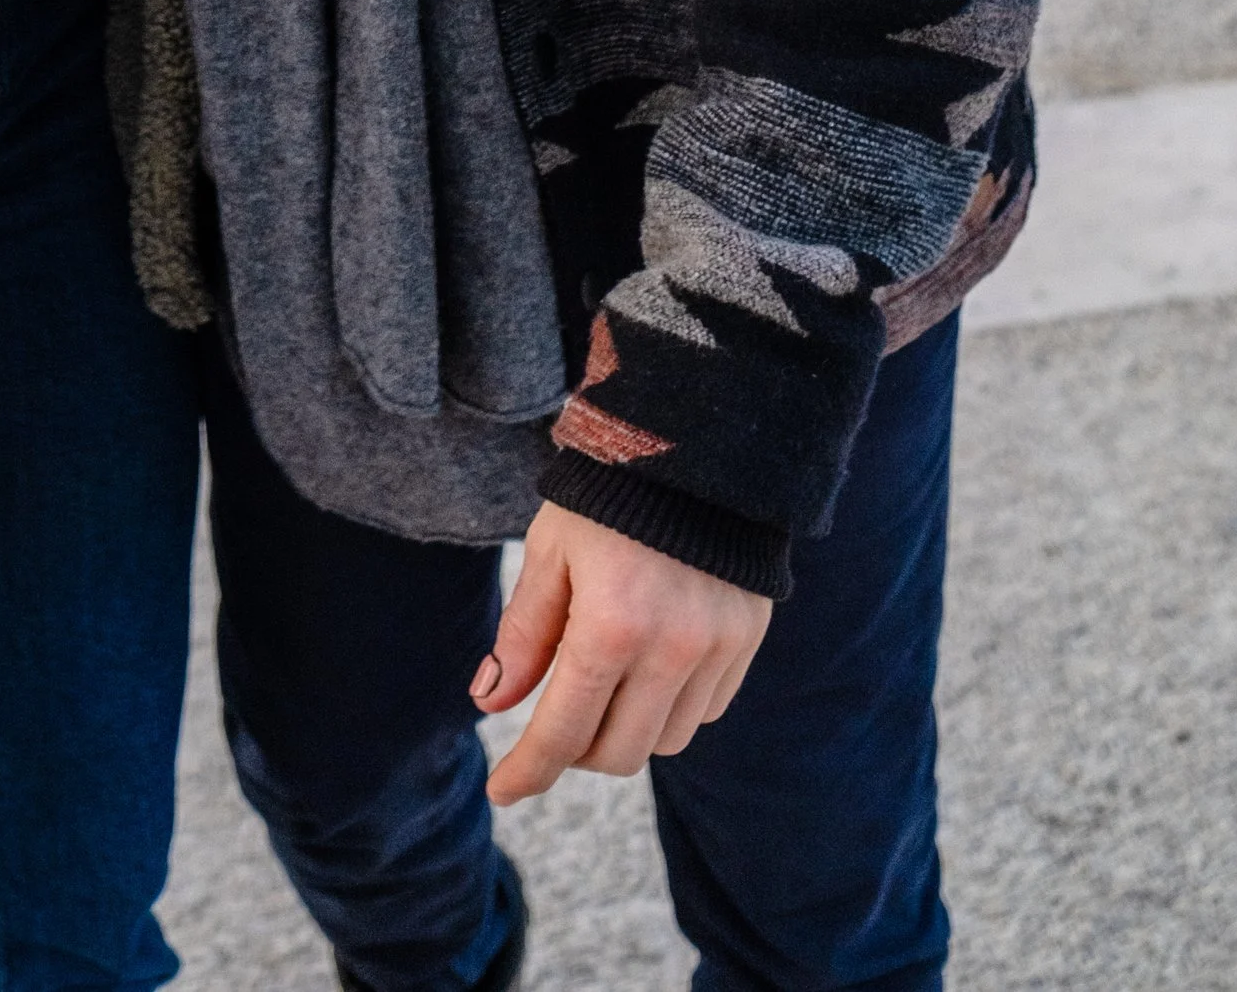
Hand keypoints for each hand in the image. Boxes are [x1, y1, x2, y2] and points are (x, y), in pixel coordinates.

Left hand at [473, 503, 769, 803]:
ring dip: (625, 730)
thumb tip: (490, 703)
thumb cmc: (606, 496)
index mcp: (611, 625)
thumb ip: (523, 634)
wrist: (695, 445)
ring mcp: (717, 649)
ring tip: (603, 682)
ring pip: (664, 740)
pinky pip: (704, 711)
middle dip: (576, 750)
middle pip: (618, 753)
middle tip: (554, 719)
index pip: (564, 731)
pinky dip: (669, 707)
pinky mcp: (746, 641)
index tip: (501, 791)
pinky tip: (649, 666)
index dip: (528, 771)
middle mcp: (671, 648)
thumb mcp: (551, 552)